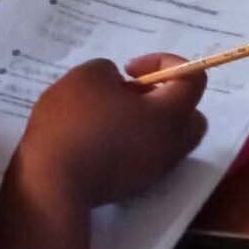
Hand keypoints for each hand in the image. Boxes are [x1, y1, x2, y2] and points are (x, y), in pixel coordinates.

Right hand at [18, 54, 207, 206]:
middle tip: (130, 94)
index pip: (194, 79)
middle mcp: (173, 145)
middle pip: (190, 114)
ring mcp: (156, 170)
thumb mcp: (88, 76)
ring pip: (167, 137)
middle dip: (165, 98)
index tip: (130, 69)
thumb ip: (110, 72)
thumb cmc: (75, 123)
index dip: (165, 63)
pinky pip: (146, 155)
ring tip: (110, 115)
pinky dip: (132, 142)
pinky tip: (99, 138)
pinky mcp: (136, 186)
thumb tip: (119, 86)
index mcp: (171, 115)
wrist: (53, 182)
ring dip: (146, 121)